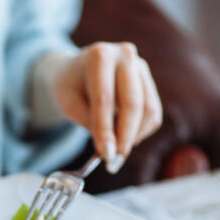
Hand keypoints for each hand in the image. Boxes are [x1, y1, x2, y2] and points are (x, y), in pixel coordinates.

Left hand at [54, 42, 162, 172]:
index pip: (104, 99)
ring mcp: (141, 67)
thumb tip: (110, 149)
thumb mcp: (67, 103)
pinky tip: (122, 137)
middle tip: (114, 163)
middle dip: (124, 138)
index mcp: (99, 56)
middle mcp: (125, 55)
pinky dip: (140, 132)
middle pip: (133, 104)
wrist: (76, 69)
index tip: (105, 155)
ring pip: (148, 110)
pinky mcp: (149, 81)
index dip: (106, 130)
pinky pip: (152, 113)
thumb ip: (87, 122)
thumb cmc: (69, 87)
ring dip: (133, 137)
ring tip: (115, 152)